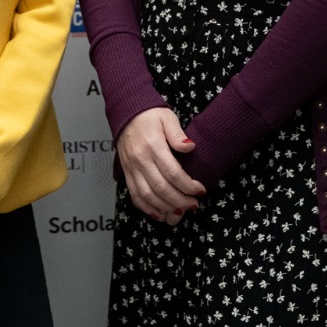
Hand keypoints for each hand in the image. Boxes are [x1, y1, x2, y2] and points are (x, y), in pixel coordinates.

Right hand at [116, 108, 204, 223]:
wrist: (126, 112)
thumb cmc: (150, 115)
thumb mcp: (167, 117)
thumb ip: (178, 134)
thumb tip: (190, 147)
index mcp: (153, 146)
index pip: (173, 173)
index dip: (188, 186)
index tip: (200, 191)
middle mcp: (141, 160)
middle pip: (161, 188)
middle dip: (180, 201)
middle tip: (193, 205)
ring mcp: (132, 168)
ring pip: (148, 196)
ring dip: (165, 208)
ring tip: (180, 212)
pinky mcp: (127, 173)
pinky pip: (135, 196)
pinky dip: (147, 208)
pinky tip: (159, 214)